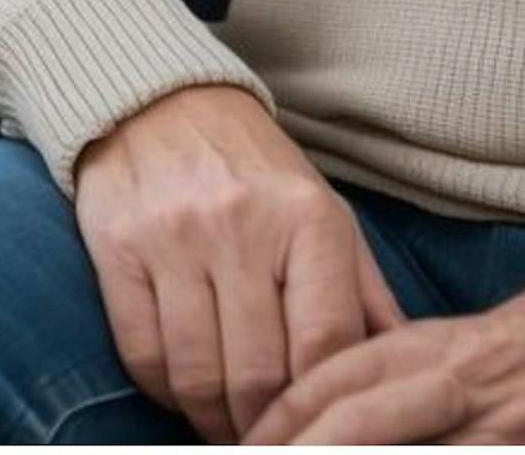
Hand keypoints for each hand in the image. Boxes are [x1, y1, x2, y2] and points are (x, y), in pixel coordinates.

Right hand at [72, 85, 405, 441]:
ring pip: (196, 373)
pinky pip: (142, 351)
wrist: (160, 104)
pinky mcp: (118, 248)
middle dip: (265, 428)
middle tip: (268, 441)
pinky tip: (183, 391)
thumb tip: (406, 369)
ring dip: (212, 420)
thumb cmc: (257, 172)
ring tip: (226, 428)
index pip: (324, 342)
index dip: (322, 402)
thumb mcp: (326, 215)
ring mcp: (174, 238)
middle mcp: (240, 226)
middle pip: (257, 372)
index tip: (320, 428)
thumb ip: (363, 294)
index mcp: (307, 220)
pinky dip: (164, 390)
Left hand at [242, 226, 524, 444]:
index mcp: (453, 348)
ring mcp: (521, 437)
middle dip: (301, 451)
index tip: (252, 441)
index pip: (342, 377)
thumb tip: (348, 404)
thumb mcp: (493, 335)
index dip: (287, 415)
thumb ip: (423, 368)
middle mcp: (477, 391)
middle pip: (358, 428)